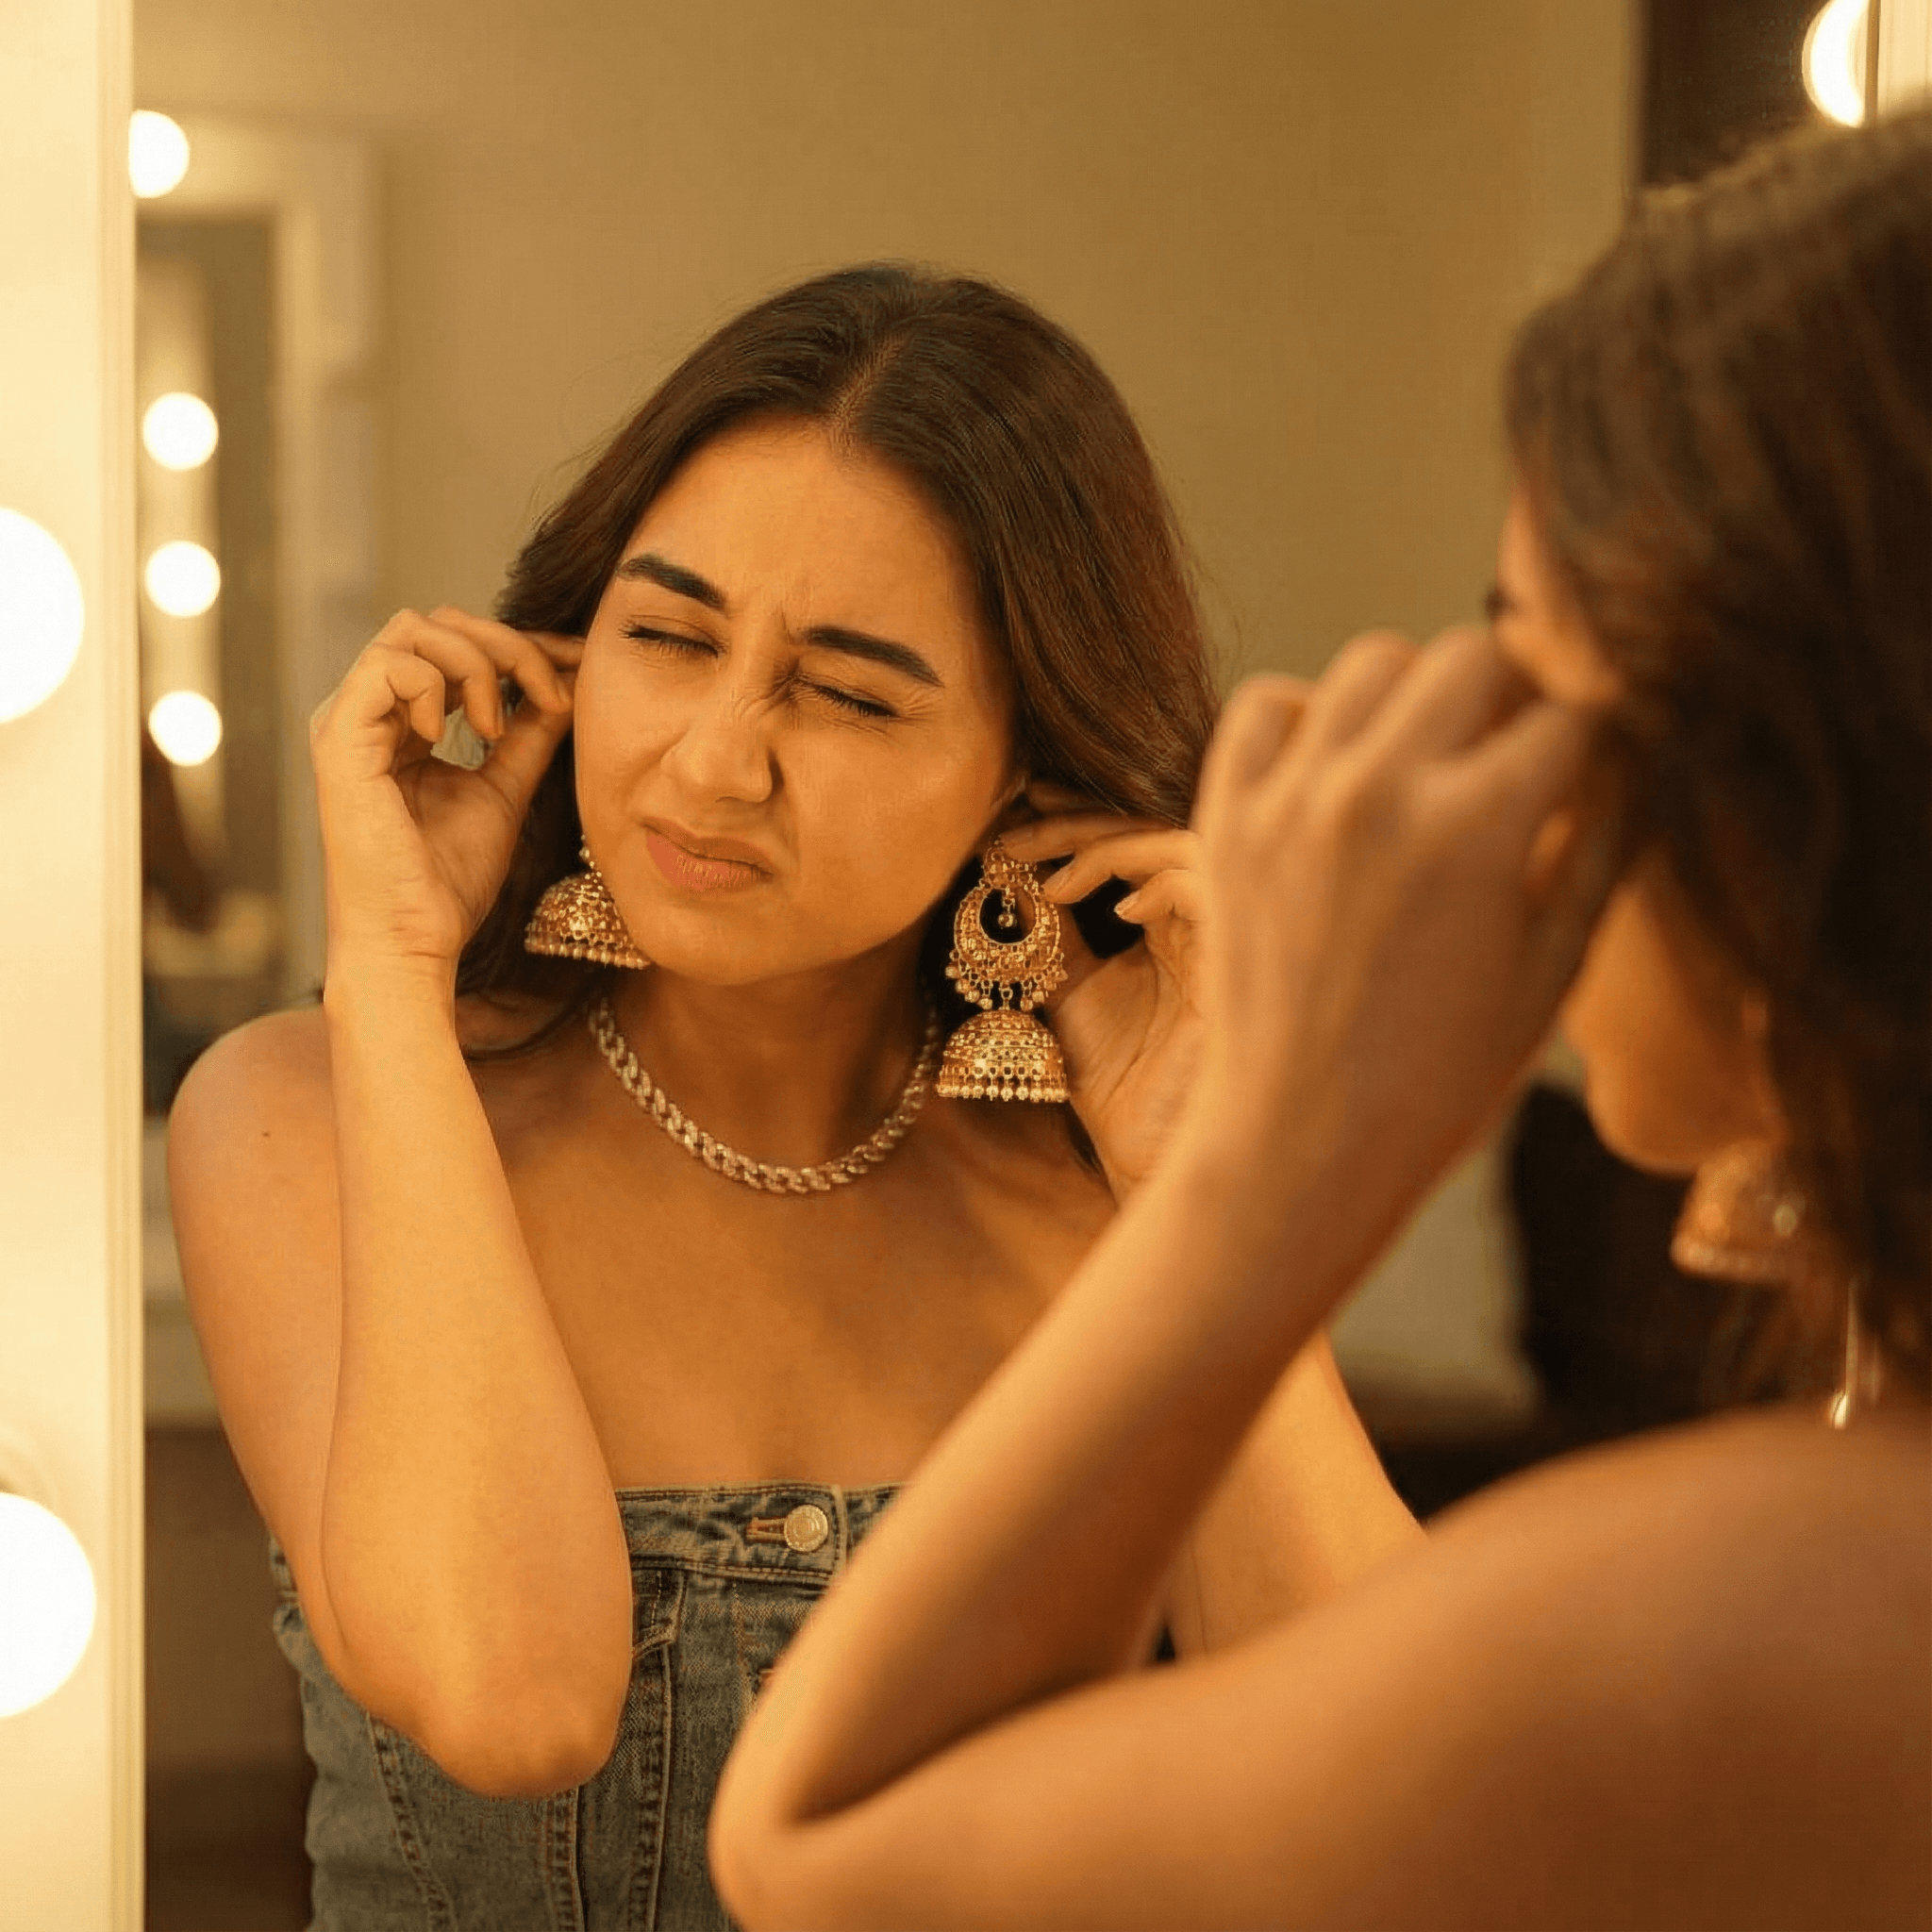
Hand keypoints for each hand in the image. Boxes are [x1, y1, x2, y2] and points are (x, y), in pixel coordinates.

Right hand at [310, 607, 579, 981]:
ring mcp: (347, 721)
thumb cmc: (447, 882)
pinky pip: (388, 664)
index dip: (522, 646)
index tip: (579, 667)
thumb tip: (567, 684)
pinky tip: (460, 735)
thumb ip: (530, 736)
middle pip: (435, 623)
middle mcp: (367, 714)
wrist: (413, 941)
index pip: (456, 646)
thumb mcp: (505, 791)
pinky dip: (437, 684)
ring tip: (498, 727)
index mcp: (400, 724)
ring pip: (412, 629)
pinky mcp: (338, 738)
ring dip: (477, 663)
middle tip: (549, 695)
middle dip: (506, 645)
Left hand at [1000, 777, 1225, 1194]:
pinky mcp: (1234, 963)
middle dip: (1076, 824)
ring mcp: (1221, 936)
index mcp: (1163, 918)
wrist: (1147, 1151)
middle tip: (1014, 836)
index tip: (1013, 808)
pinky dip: (1162, 882)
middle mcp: (1197, 918)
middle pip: (1148, 829)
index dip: (1072, 814)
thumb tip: (1005, 868)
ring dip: (1114, 846)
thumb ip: (1046, 929)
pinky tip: (1119, 911)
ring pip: (1183, 844)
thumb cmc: (1119, 1080)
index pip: (1123, 839)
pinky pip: (1209, 888)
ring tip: (1057, 881)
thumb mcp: (1065, 986)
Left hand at [1178, 626, 1626, 1234]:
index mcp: (1476, 828)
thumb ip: (1602, 845)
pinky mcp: (1226, 815)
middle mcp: (1378, 790)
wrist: (1302, 1142)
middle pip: (1474, 653)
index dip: (1600, 738)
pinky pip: (1267, 702)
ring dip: (1416, 697)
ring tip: (1427, 767)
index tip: (1596, 766)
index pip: (1570, 713)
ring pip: (1372, 661)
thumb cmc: (1442, 1077)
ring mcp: (1292, 797)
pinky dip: (1308, 717)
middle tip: (1515, 759)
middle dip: (1514, 695)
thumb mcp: (1553, 968)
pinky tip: (1338, 772)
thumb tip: (1634, 755)